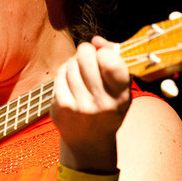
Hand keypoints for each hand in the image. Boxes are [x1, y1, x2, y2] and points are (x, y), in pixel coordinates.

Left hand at [51, 36, 131, 170]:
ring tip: (79, 69)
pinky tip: (70, 78)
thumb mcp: (120, 88)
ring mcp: (80, 107)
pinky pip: (60, 76)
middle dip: (86, 50)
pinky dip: (64, 72)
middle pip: (87, 58)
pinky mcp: (62, 109)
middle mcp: (102, 104)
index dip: (104, 52)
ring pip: (71, 65)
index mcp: (121, 97)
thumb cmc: (108, 106)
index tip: (103, 56)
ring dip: (74, 61)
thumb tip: (96, 40)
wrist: (89, 140)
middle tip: (87, 53)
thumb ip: (114, 59)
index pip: (111, 62)